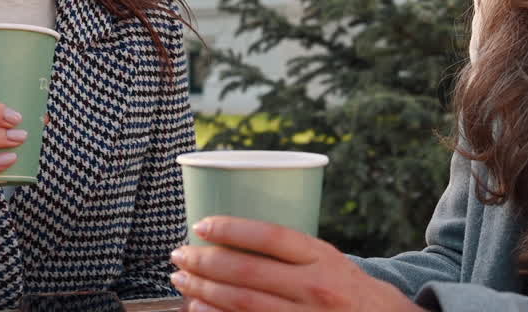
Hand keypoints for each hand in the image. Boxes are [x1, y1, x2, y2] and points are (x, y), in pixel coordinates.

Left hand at [169, 217, 423, 311]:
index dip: (230, 228)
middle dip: (205, 261)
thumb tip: (231, 235)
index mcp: (323, 257)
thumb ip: (291, 250)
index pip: (270, 236)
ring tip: (181, 279)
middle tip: (179, 254)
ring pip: (244, 302)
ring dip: (204, 290)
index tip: (201, 224)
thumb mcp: (329, 259)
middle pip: (249, 271)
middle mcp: (316, 287)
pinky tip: (197, 308)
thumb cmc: (348, 289)